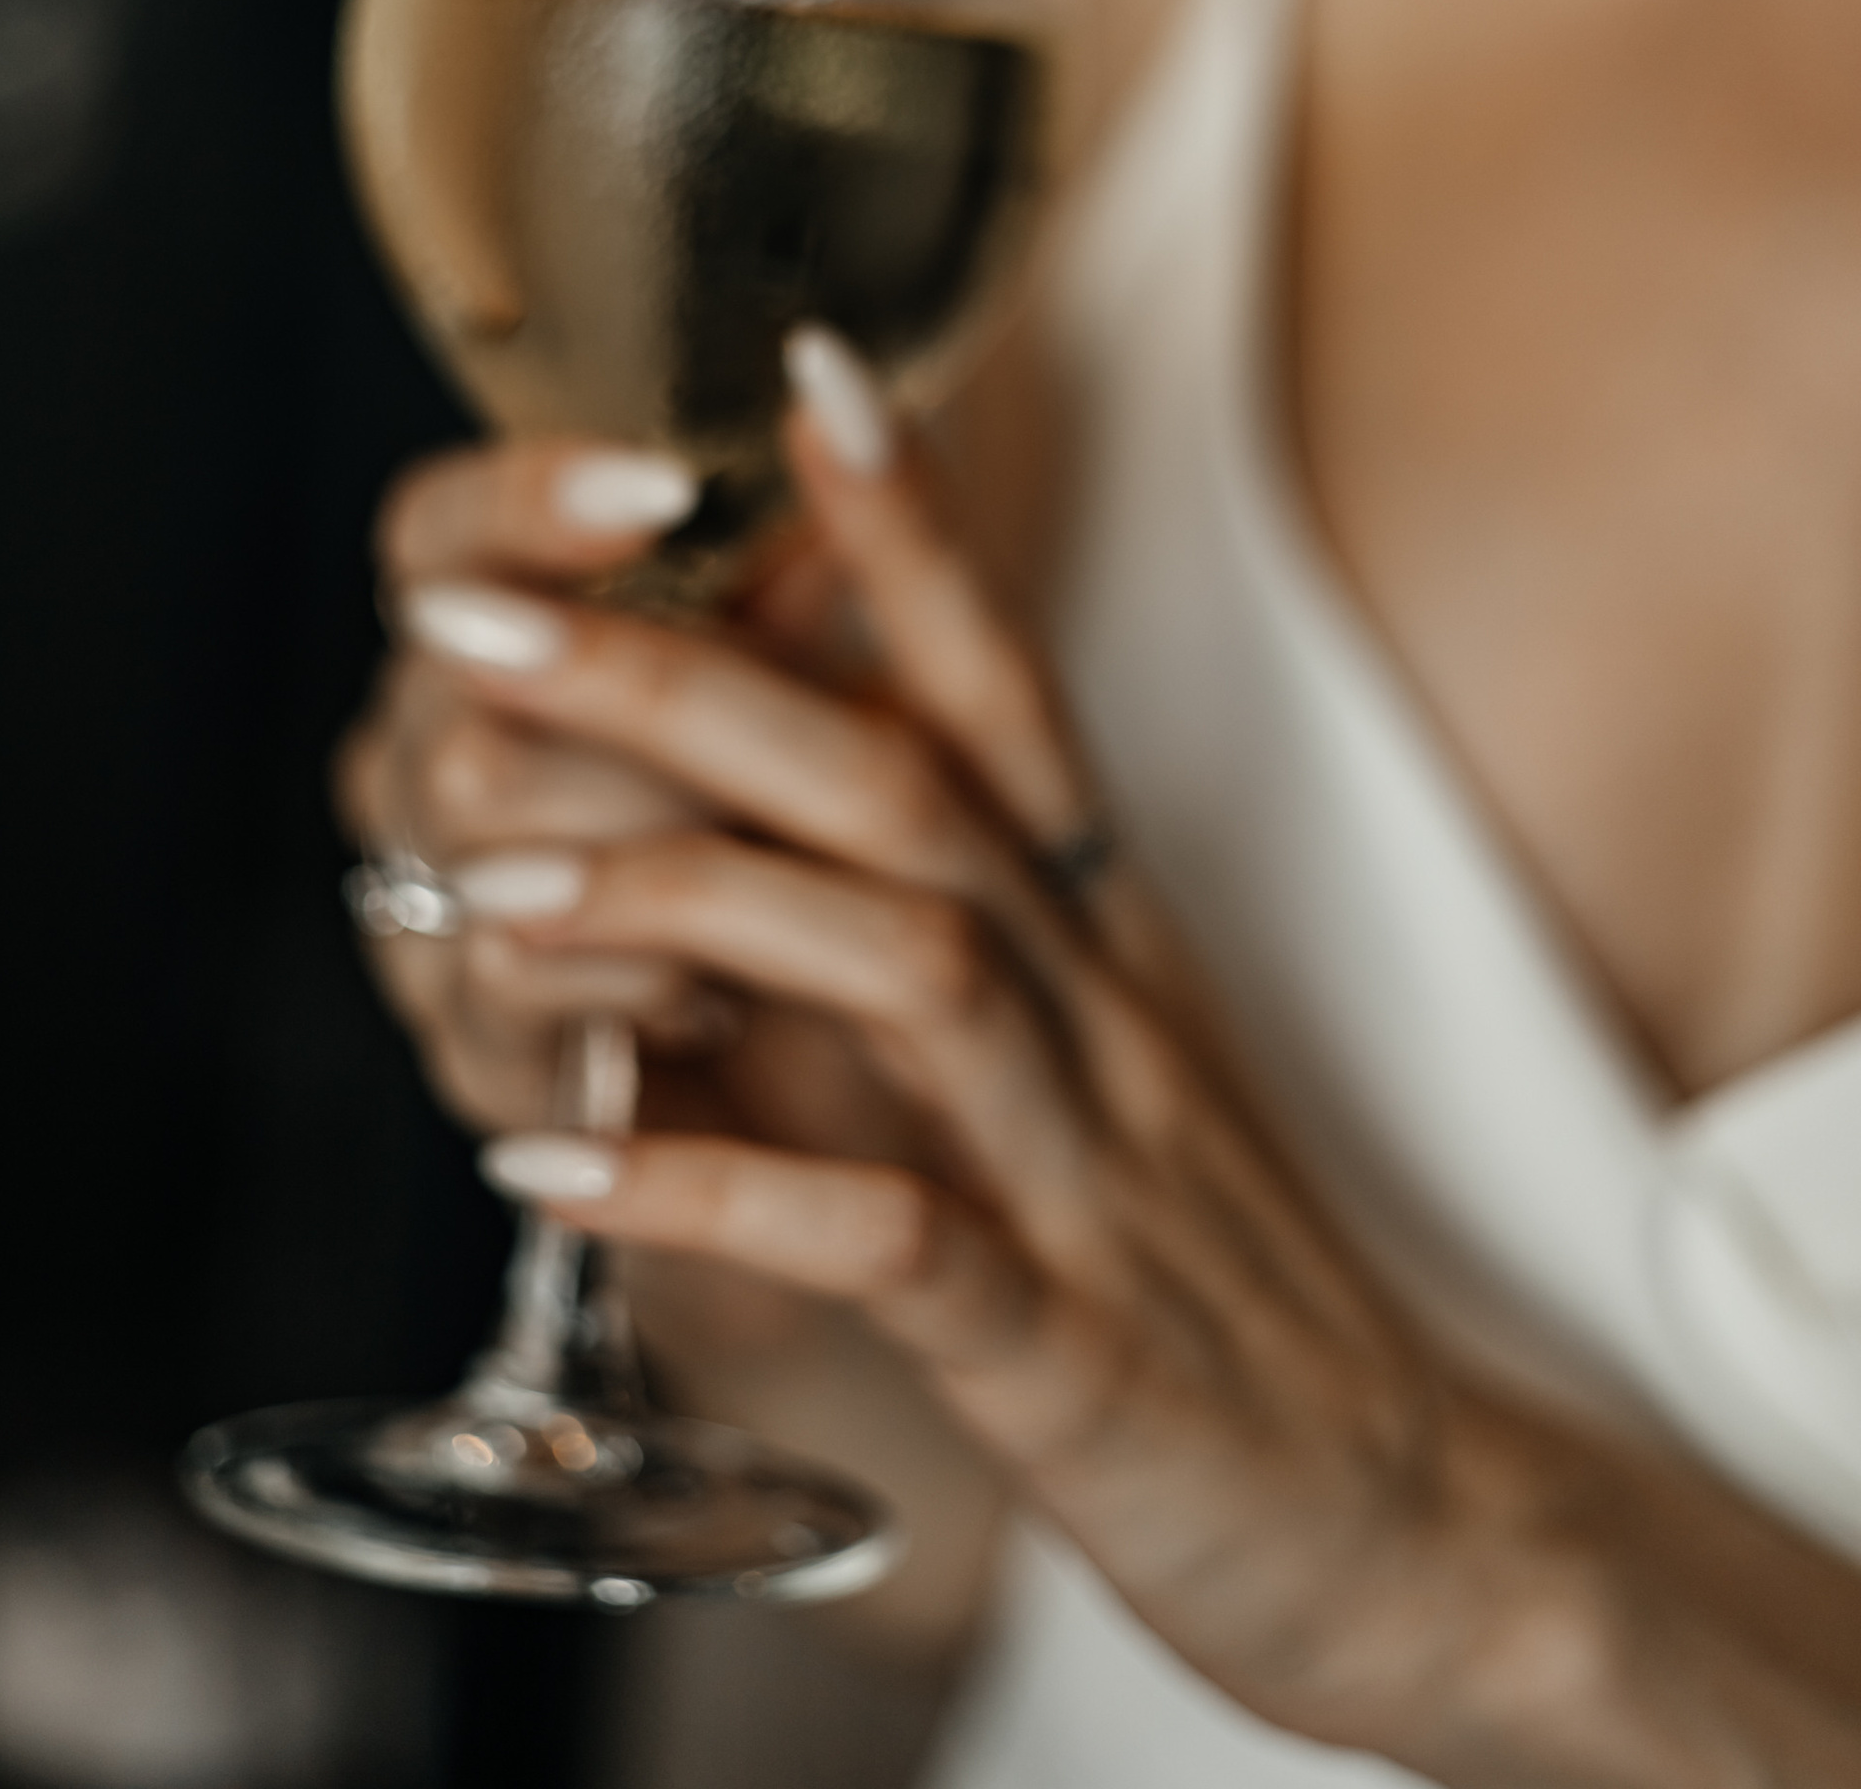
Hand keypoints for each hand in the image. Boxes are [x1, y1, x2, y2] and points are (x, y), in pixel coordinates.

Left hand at [342, 339, 1537, 1764]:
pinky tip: (558, 1161)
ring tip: (489, 893)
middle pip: (903, 780)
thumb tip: (702, 853)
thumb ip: (911, 956)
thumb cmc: (1208, 1280)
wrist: (1407, 1520)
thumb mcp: (1075, 1070)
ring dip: (684, 902)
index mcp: (1102, 934)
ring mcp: (1094, 1170)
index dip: (905, 525)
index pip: (1003, 683)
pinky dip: (717, 1191)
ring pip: (904, 960)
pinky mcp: (1072, 1351)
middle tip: (480, 619)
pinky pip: (892, 1242)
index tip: (798, 368)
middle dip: (682, 681)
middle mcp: (1103, 1008)